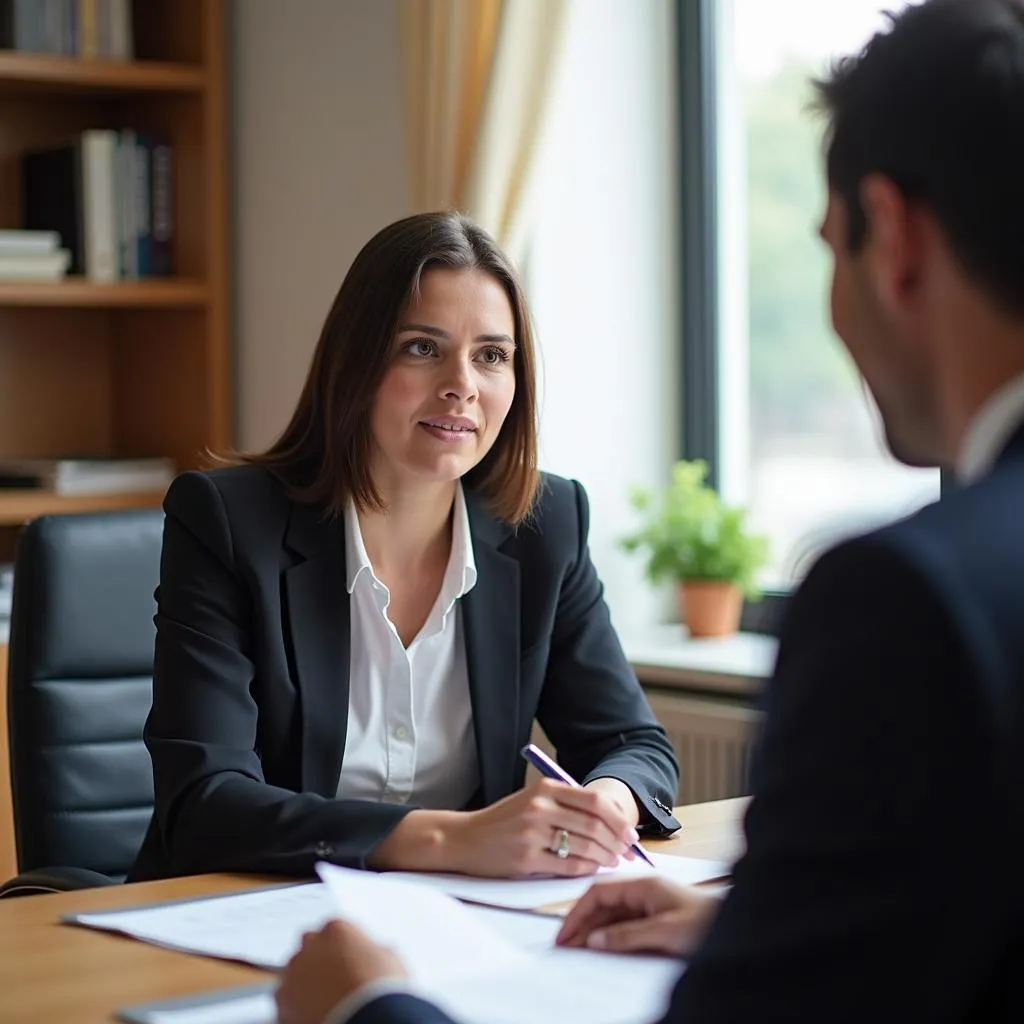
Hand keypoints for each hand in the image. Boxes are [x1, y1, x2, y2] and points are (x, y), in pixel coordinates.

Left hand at [275, 920, 405, 1023]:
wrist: (365, 1020)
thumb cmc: (380, 989)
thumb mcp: (389, 959)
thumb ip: (373, 951)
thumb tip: (373, 957)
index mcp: (336, 929)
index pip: (333, 931)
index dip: (343, 948)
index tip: (350, 962)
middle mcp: (309, 946)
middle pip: (309, 948)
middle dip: (319, 961)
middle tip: (335, 981)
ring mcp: (292, 975)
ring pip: (294, 976)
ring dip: (306, 985)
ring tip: (328, 1004)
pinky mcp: (281, 1005)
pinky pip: (288, 1003)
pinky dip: (297, 1009)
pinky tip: (318, 1016)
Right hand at [448, 777, 640, 877]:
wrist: (465, 838)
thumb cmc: (503, 821)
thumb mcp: (532, 800)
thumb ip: (565, 804)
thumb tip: (607, 819)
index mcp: (545, 788)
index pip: (594, 801)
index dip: (618, 818)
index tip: (630, 831)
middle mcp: (540, 807)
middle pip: (593, 824)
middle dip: (617, 840)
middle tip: (628, 851)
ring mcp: (532, 833)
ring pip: (584, 845)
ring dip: (605, 856)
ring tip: (614, 861)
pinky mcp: (526, 859)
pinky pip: (568, 865)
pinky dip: (587, 868)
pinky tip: (593, 869)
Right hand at [556, 877, 721, 955]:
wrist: (738, 926)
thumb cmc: (706, 922)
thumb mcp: (663, 931)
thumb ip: (626, 935)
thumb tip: (593, 940)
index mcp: (643, 884)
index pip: (598, 892)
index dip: (578, 912)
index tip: (564, 932)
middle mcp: (643, 891)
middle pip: (602, 904)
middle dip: (582, 923)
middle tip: (564, 945)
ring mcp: (649, 904)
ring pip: (612, 915)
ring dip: (593, 931)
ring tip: (577, 949)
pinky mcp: (656, 918)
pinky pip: (624, 925)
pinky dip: (609, 936)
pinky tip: (601, 948)